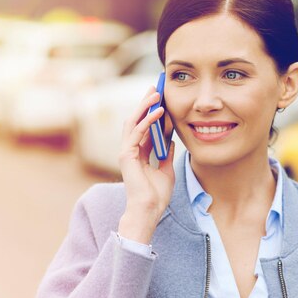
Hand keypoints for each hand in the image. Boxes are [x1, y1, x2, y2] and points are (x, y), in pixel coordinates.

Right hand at [118, 86, 175, 243]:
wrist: (149, 210)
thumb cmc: (157, 195)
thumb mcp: (167, 169)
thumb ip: (166, 153)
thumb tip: (171, 139)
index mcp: (139, 153)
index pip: (145, 126)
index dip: (152, 111)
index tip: (162, 97)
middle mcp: (130, 149)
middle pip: (137, 119)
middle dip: (146, 102)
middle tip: (156, 87)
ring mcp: (126, 151)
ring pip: (133, 121)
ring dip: (145, 106)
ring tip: (157, 93)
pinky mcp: (126, 155)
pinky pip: (137, 132)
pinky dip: (148, 120)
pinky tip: (159, 111)